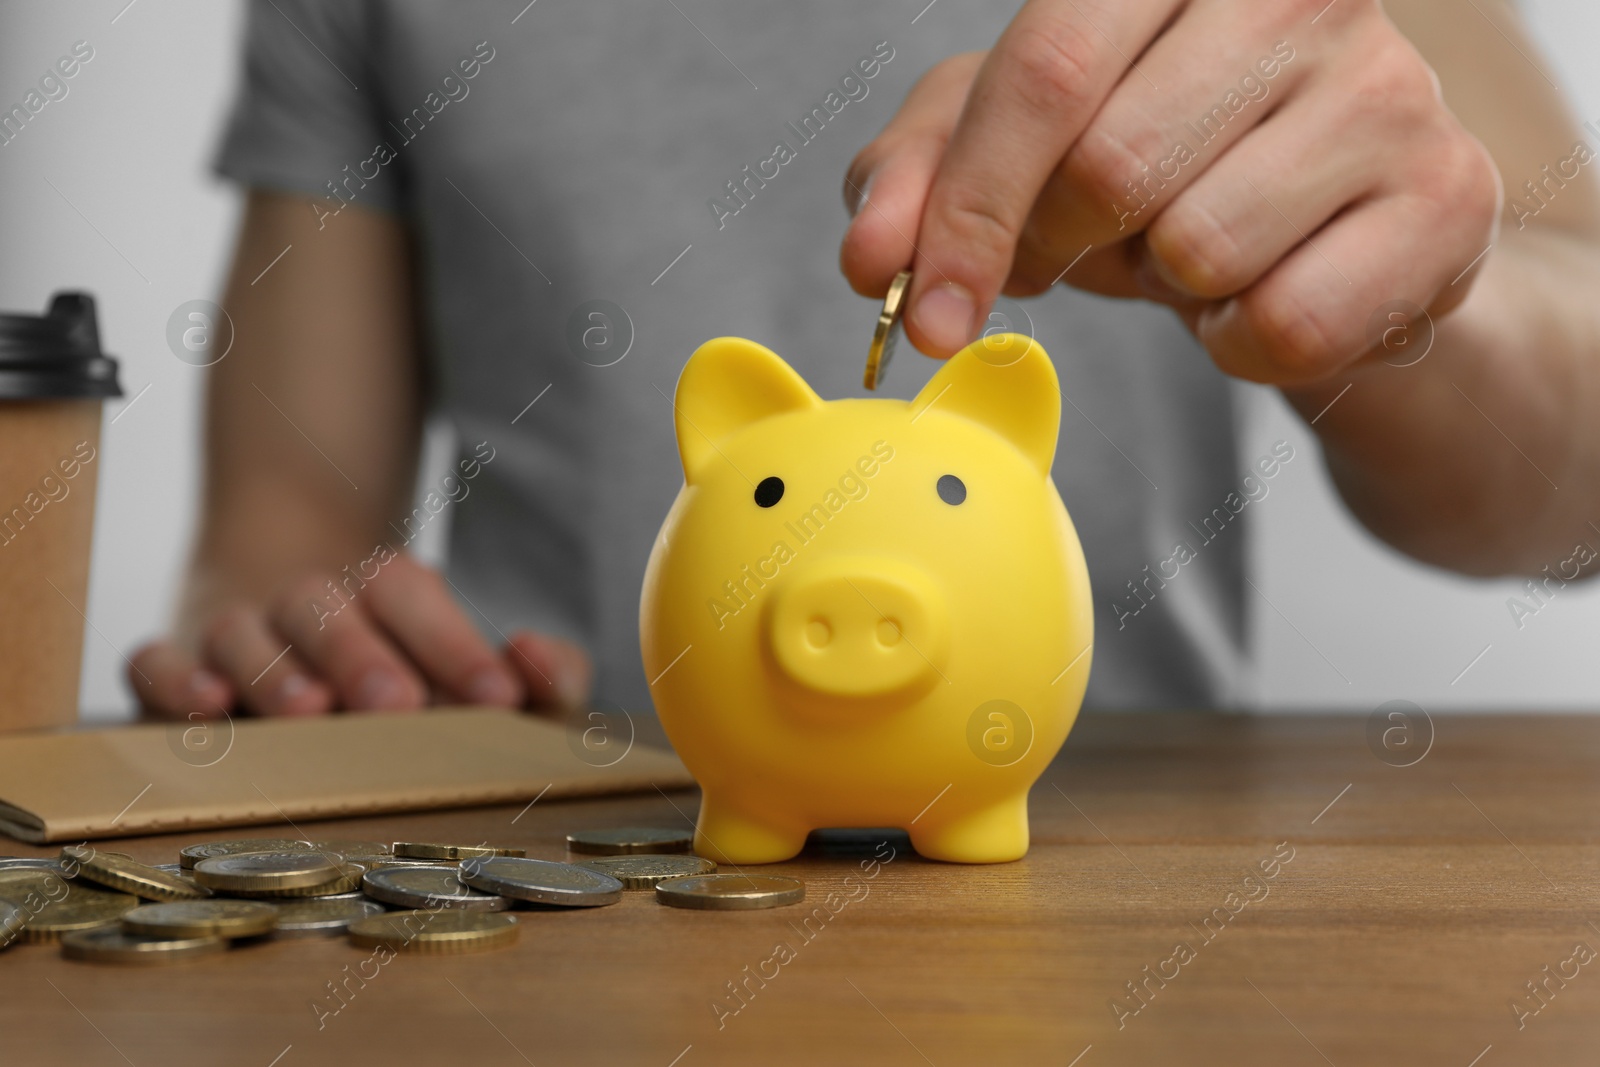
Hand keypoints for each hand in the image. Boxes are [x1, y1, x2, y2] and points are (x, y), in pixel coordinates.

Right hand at [129, 553, 590, 718]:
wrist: (289, 625)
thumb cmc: (409, 670)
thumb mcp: (485, 671)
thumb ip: (543, 674)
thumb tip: (533, 660)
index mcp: (383, 594)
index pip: (411, 593)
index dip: (454, 642)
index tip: (497, 696)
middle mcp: (308, 604)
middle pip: (326, 607)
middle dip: (363, 655)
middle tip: (399, 705)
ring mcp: (235, 630)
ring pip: (242, 631)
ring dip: (275, 670)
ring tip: (310, 710)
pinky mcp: (173, 663)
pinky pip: (153, 660)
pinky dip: (170, 677)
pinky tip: (206, 706)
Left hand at [840, 0, 1499, 383]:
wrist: (1328, 222)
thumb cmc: (1159, 156)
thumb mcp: (1017, 142)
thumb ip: (924, 175)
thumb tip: (871, 257)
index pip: (1045, 73)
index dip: (966, 207)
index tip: (923, 313)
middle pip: (1114, 168)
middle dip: (1067, 244)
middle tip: (1089, 243)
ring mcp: (1390, 88)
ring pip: (1201, 249)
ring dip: (1165, 287)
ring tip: (1194, 243)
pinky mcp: (1448, 198)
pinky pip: (1285, 323)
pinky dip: (1241, 342)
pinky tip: (1261, 290)